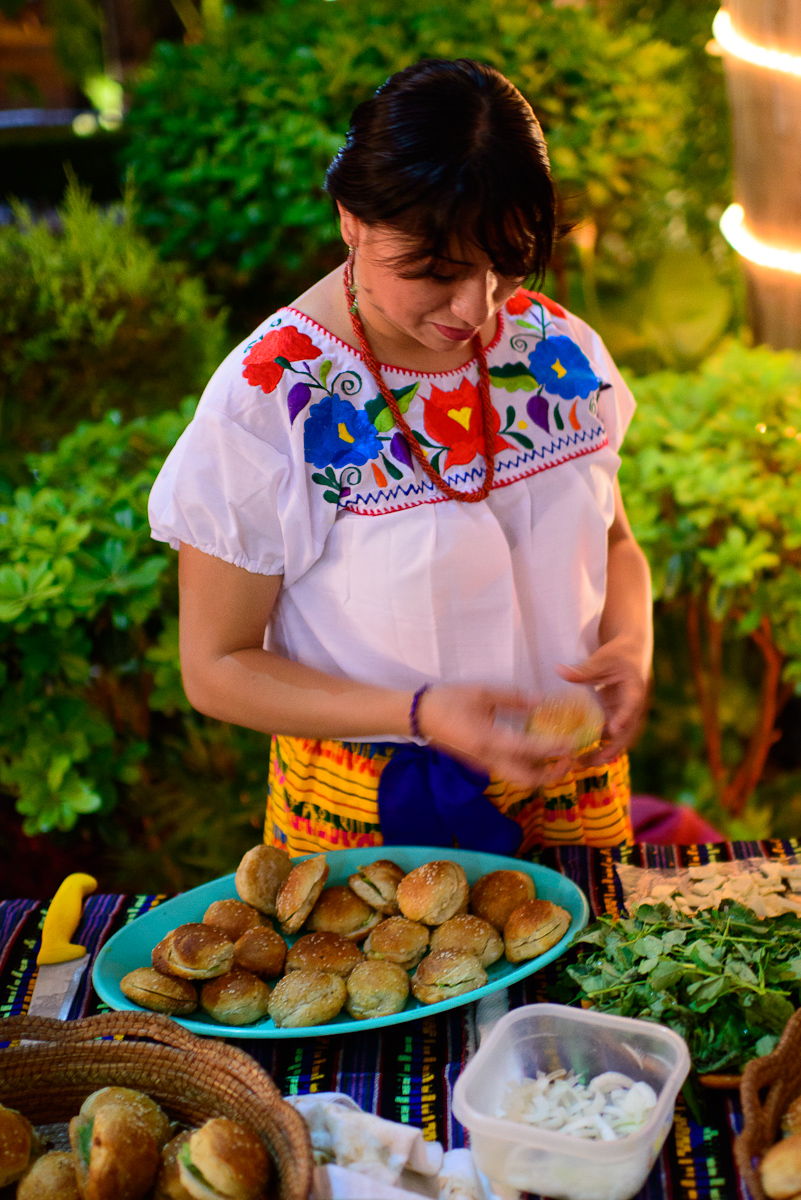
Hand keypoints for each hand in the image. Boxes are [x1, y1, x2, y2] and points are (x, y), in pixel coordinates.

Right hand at [416, 684, 574, 787]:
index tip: (573, 743)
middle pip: (527, 780)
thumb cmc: (447, 700)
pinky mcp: (480, 763)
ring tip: (557, 755)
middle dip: (551, 774)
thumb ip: (513, 698)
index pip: (529, 751)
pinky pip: (509, 770)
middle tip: (568, 758)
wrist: (417, 716)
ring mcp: (483, 765)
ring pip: (518, 778)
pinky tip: (535, 748)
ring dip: (541, 772)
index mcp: (487, 742)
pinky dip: (527, 765)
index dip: (554, 749)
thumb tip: (541, 701)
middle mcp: (488, 760)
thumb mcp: (482, 692)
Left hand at [556, 636, 648, 766]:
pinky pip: (610, 737)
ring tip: (581, 764)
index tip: (613, 730)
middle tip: (593, 760)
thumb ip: (583, 669)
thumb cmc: (619, 654)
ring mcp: (627, 715)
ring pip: (619, 739)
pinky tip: (581, 756)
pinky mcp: (618, 718)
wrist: (632, 655)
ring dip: (603, 752)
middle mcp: (634, 707)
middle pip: (627, 732)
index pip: (631, 705)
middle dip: (611, 748)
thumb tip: (559, 670)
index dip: (623, 718)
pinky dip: (598, 746)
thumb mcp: (602, 658)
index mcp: (635, 689)